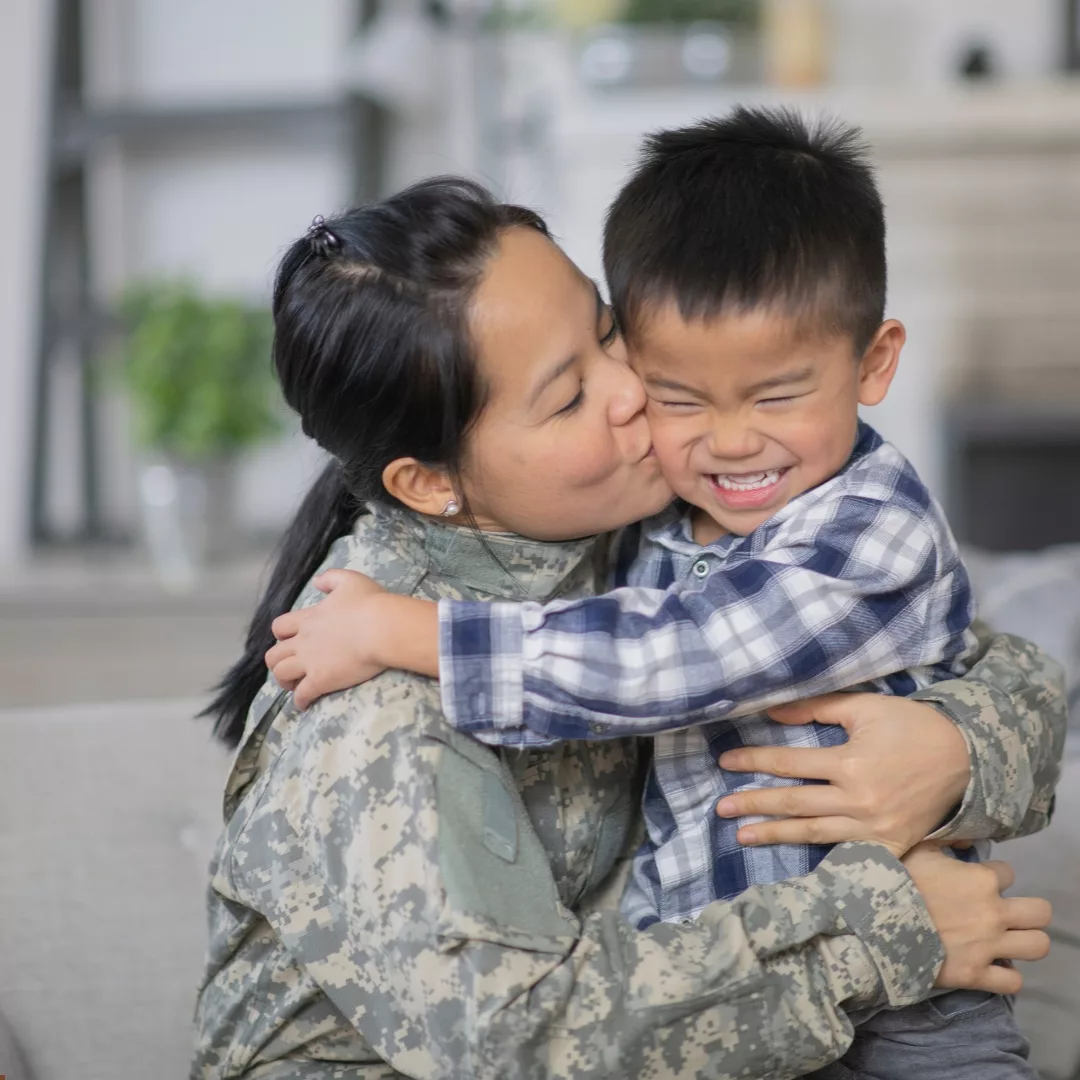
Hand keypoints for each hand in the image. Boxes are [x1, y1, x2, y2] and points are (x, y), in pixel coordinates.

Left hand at [266, 569, 387, 708]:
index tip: (290, 640)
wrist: (381, 628)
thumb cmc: (369, 603)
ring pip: (281, 675)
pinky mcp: (320, 680)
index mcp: (308, 619)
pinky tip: (306, 704)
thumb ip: (330, 578)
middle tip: (290, 666)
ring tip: (295, 686)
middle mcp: (303, 641)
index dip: (281, 635)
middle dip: (277, 662)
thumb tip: (316, 582)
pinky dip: (301, 701)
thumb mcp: (350, 580)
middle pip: (273, 655)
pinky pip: (302, 695)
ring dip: (284, 682)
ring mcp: (310, 662)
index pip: (280, 627)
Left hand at [714, 693, 970, 857]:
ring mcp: (874, 829)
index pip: (788, 763)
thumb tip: (771, 712)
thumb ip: (815, 708)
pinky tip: (792, 860)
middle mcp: (858, 801)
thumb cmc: (912, 727)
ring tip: (742, 836)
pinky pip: (846, 853)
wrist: (967, 760)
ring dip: (775, 834)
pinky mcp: (889, 846)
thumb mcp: (865, 708)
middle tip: (721, 809)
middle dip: (754, 805)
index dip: (754, 762)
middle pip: (793, 803)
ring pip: (813, 833)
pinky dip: (818, 857)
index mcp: (850, 763)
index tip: (726, 763)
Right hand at [903, 843, 1050, 993]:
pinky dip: (1005, 975)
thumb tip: (966, 838)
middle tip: (1004, 912)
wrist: (874, 922)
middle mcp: (993, 912)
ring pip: (1038, 945)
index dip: (993, 876)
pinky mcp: (977, 975)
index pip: (1008, 872)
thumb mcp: (915, 848)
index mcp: (981, 879)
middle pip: (1040, 912)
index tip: (976, 881)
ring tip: (1006, 939)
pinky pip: (1013, 981)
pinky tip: (992, 966)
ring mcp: (988, 946)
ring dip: (1024, 941)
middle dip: (1026, 910)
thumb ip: (943, 838)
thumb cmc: (895, 881)